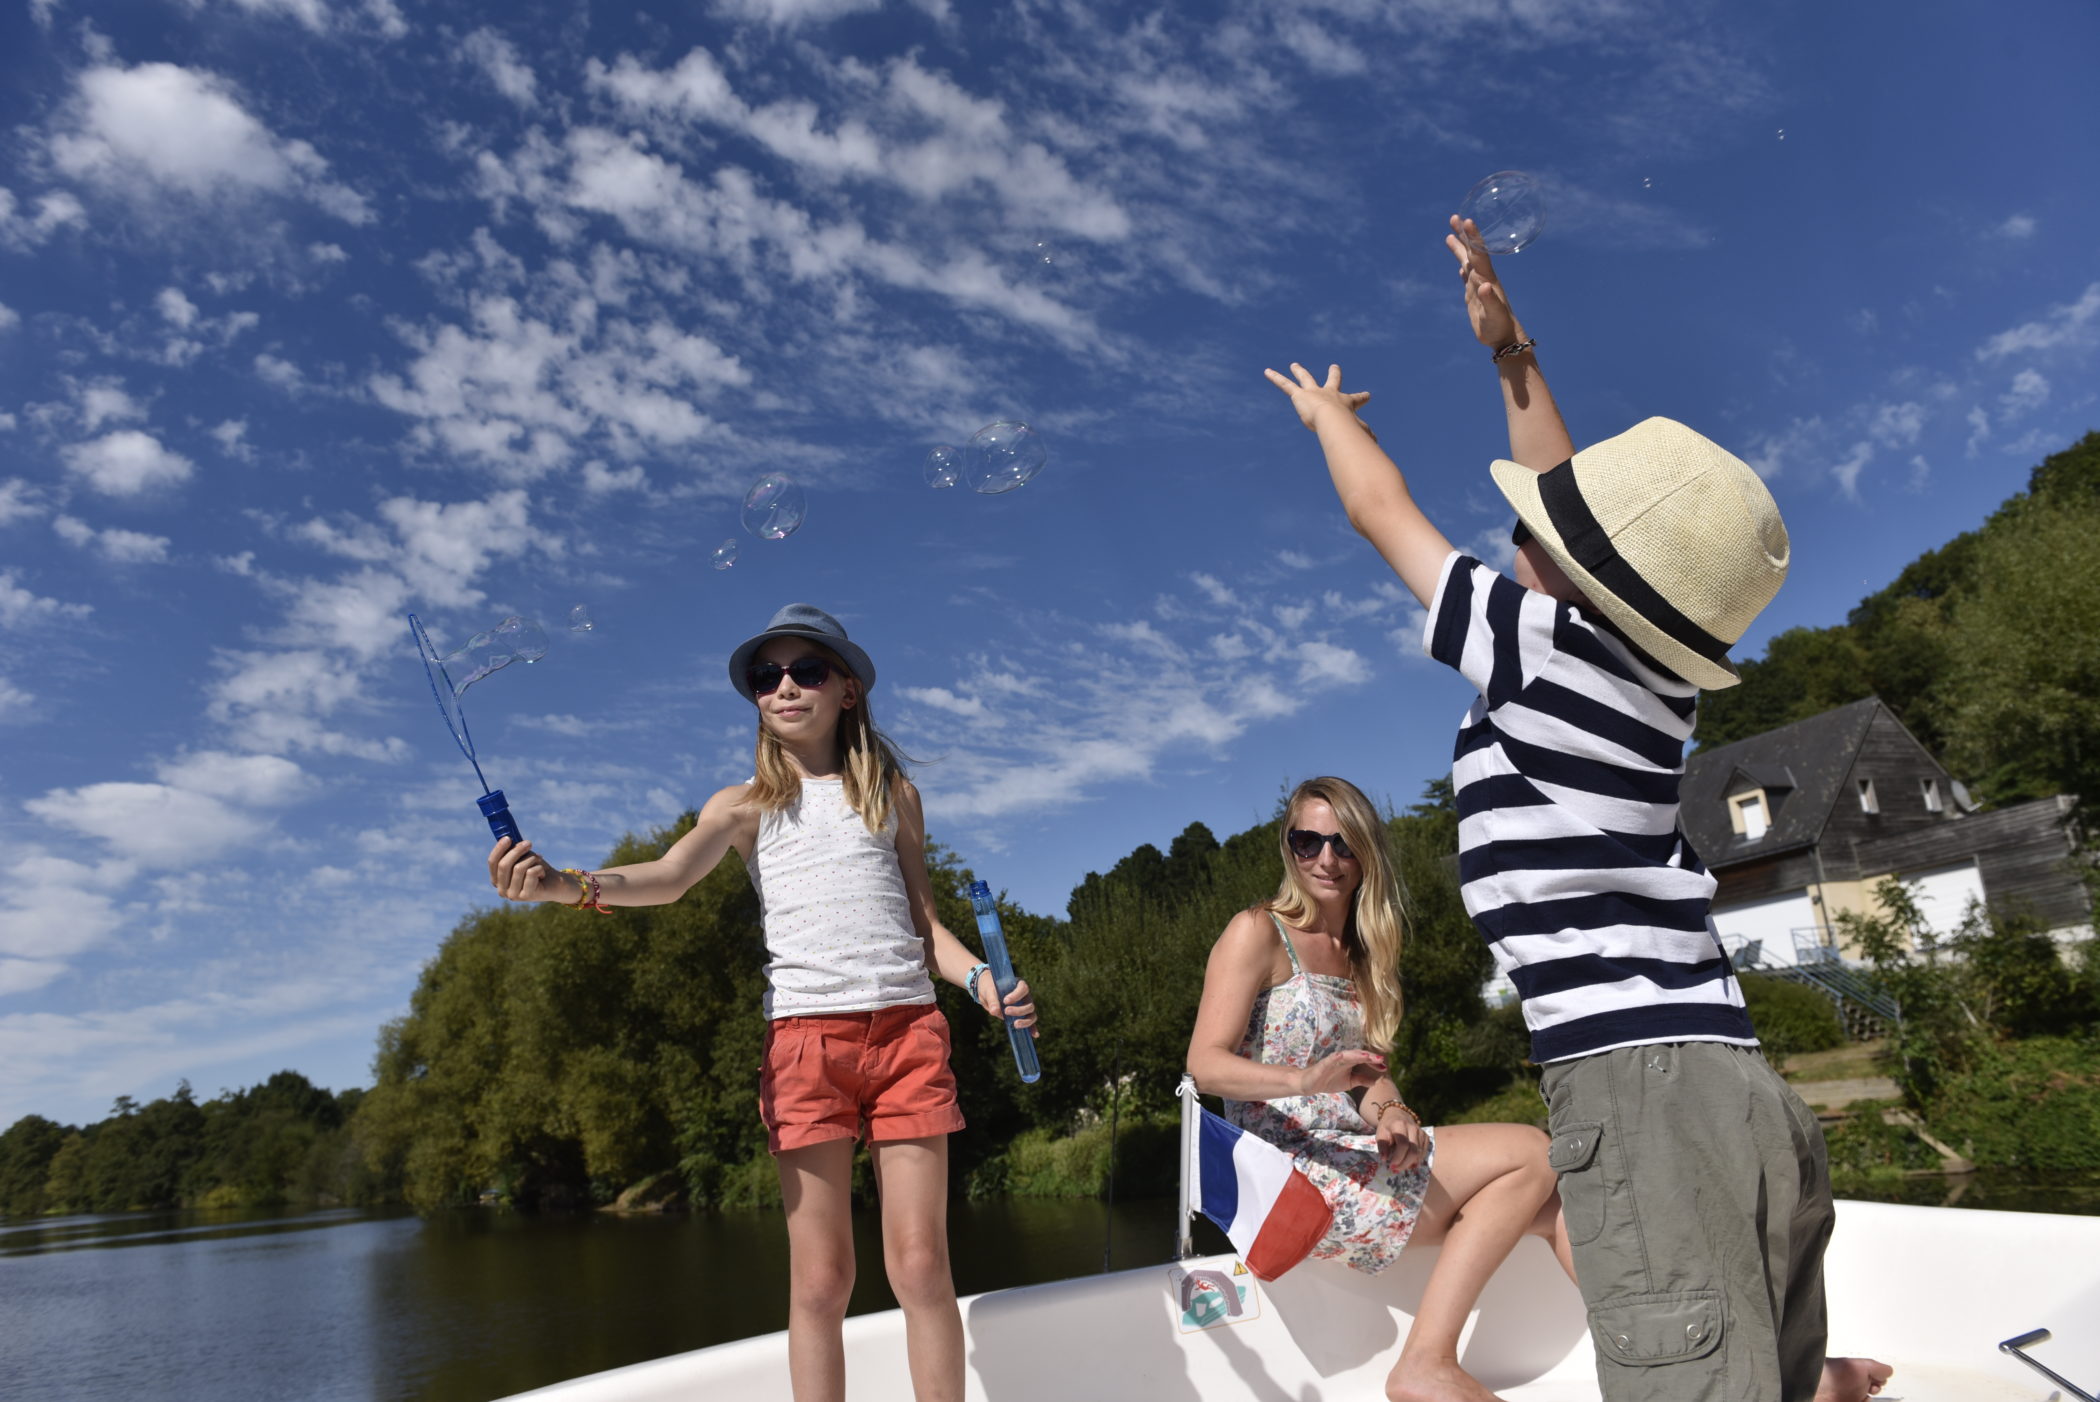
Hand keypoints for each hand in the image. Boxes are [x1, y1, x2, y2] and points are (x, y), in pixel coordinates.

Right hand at [488, 836, 576, 903]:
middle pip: (504, 865)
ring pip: (518, 868)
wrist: (556, 884)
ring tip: (538, 862)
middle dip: (517, 851)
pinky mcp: (526, 896)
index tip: (508, 838)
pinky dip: (539, 868)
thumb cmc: (537, 868)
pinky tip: (542, 874)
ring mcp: (513, 895)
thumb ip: (513, 850)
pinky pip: (531, 873)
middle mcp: (502, 890)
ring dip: (532, 860)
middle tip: (529, 843)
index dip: (498, 849)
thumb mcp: (523, 857)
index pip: (492, 863)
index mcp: (497, 880)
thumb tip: (506, 838)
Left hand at [977, 975, 1039, 1035]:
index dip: (1016, 995)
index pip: (1023, 988)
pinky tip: (1035, 1035)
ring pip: (1031, 1015)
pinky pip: (1030, 1023)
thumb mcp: (989, 992)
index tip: (1005, 1001)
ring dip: (1025, 1021)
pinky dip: (1032, 1028)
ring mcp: (1025, 1007)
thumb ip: (992, 1000)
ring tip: (1015, 1024)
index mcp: (1019, 986)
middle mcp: (1025, 997)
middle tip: (1006, 1011)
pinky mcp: (1023, 1016)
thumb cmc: (990, 989)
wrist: (989, 993)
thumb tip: (994, 1012)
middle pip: (1029, 1004)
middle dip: (1019, 1010)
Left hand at [1262, 362, 1374, 437]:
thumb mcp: (1361, 432)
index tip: (1367, 395)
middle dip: (1334, 375)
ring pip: (1306, 378)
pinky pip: (1285, 385)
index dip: (1362, 397)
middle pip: (1332, 382)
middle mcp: (1330, 394)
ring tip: (1294, 365)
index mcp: (1346, 403)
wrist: (1334, 420)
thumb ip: (1366, 436)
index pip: (1356, 399)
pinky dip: (1276, 378)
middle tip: (1334, 366)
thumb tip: (1374, 444)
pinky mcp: (1299, 395)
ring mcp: (1314, 392)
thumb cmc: (1348, 428)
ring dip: (1299, 371)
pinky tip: (1266, 372)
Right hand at [1294, 1049, 1386, 1095]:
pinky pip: (1330, 1060)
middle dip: (1369, 1057)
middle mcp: (1342, 1059)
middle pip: (1358, 1055)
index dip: (1374, 1063)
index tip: (1384, 1067)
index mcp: (1349, 1062)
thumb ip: (1362, 1080)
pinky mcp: (1323, 1064)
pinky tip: (1341, 1056)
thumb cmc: (1329, 1081)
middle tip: (1380, 1060)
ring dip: (1356, 1055)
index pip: (1364, 1060)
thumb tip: (1376, 1081)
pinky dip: (1336, 1057)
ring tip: (1366, 1055)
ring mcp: (1332, 1061)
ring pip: (1346, 1055)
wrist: (1309, 1084)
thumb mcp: (1349, 1082)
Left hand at [1372, 1099, 1429, 1172]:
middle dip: (1404, 1163)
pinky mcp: (1425, 1136)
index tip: (1391, 1165)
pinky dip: (1417, 1160)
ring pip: (1419, 1153)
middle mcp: (1413, 1128)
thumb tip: (1384, 1159)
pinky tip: (1408, 1163)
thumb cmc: (1387, 1126)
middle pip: (1413, 1151)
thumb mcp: (1380, 1133)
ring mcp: (1421, 1132)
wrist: (1397, 1115)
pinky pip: (1423, 1152)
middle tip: (1396, 1170)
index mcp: (1399, 1125)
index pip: (1403, 1144)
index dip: (1398, 1157)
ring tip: (1400, 1167)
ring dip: (1410, 1164)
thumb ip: (1382, 1146)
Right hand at [1445, 215, 1521, 349]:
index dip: (1473, 237)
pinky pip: (1467, 277)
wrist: (1505, 337)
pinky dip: (1463, 268)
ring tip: (1450, 234)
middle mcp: (1483, 278)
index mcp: (1487, 278)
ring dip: (1460, 248)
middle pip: (1471, 251)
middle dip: (1463, 234)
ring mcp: (1478, 285)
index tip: (1466, 220)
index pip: (1479, 253)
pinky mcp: (1474, 296)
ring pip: (1467, 261)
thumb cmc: (1500, 326)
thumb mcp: (1494, 314)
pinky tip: (1460, 266)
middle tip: (1454, 217)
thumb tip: (1483, 286)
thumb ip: (1489, 300)